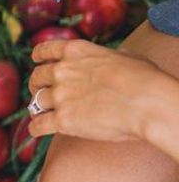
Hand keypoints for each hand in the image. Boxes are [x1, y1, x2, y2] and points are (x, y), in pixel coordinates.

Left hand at [27, 37, 178, 143]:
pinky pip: (38, 125)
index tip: (37, 61)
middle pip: (37, 77)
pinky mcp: (62, 120)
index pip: (46, 50)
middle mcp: (62, 71)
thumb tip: (118, 58)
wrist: (146, 102)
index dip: (39, 57)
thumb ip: (112, 56)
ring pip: (36, 101)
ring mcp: (60, 95)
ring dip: (37, 108)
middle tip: (40, 93)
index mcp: (75, 51)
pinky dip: (36, 128)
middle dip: (37, 85)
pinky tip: (37, 131)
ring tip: (40, 114)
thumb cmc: (144, 79)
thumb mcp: (126, 56)